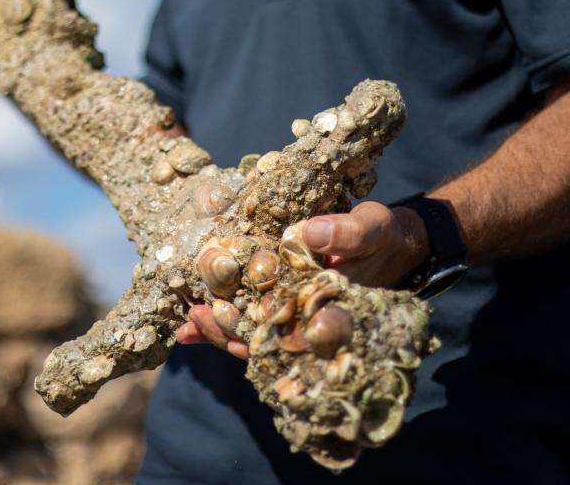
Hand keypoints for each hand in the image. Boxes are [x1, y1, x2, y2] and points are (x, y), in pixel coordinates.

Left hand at [174, 201, 428, 359]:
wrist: (382, 242)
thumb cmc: (380, 238)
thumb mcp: (372, 229)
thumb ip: (348, 234)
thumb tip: (309, 232)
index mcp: (337, 313)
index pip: (310, 334)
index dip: (282, 334)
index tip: (255, 326)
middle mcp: (311, 323)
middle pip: (270, 340)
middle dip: (236, 334)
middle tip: (204, 318)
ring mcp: (292, 318)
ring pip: (253, 335)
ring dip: (221, 331)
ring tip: (189, 322)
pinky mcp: (276, 306)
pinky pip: (245, 319)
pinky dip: (219, 323)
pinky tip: (188, 326)